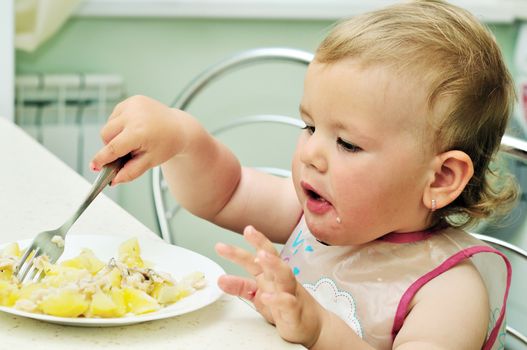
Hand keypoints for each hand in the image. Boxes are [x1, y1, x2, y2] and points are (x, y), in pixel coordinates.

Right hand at [90, 95, 191, 184]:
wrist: (179, 127)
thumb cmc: (166, 144)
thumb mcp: (150, 162)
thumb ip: (130, 172)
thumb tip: (113, 180)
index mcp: (139, 131)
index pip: (113, 148)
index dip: (101, 159)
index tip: (94, 166)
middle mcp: (134, 115)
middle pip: (106, 135)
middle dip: (111, 146)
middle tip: (126, 152)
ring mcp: (133, 105)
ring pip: (109, 125)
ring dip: (115, 135)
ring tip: (133, 139)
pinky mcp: (132, 100)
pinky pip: (115, 116)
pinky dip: (120, 124)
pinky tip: (134, 128)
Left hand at [215, 226, 324, 347]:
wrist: (313, 327)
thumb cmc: (285, 308)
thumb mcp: (258, 297)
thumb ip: (241, 287)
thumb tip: (221, 279)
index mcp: (270, 275)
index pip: (255, 258)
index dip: (239, 251)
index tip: (222, 245)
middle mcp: (280, 280)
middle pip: (272, 257)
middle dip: (261, 243)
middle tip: (248, 231)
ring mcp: (289, 293)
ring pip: (284, 275)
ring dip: (273, 264)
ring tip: (261, 256)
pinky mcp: (294, 312)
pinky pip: (287, 303)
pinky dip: (278, 299)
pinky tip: (267, 296)